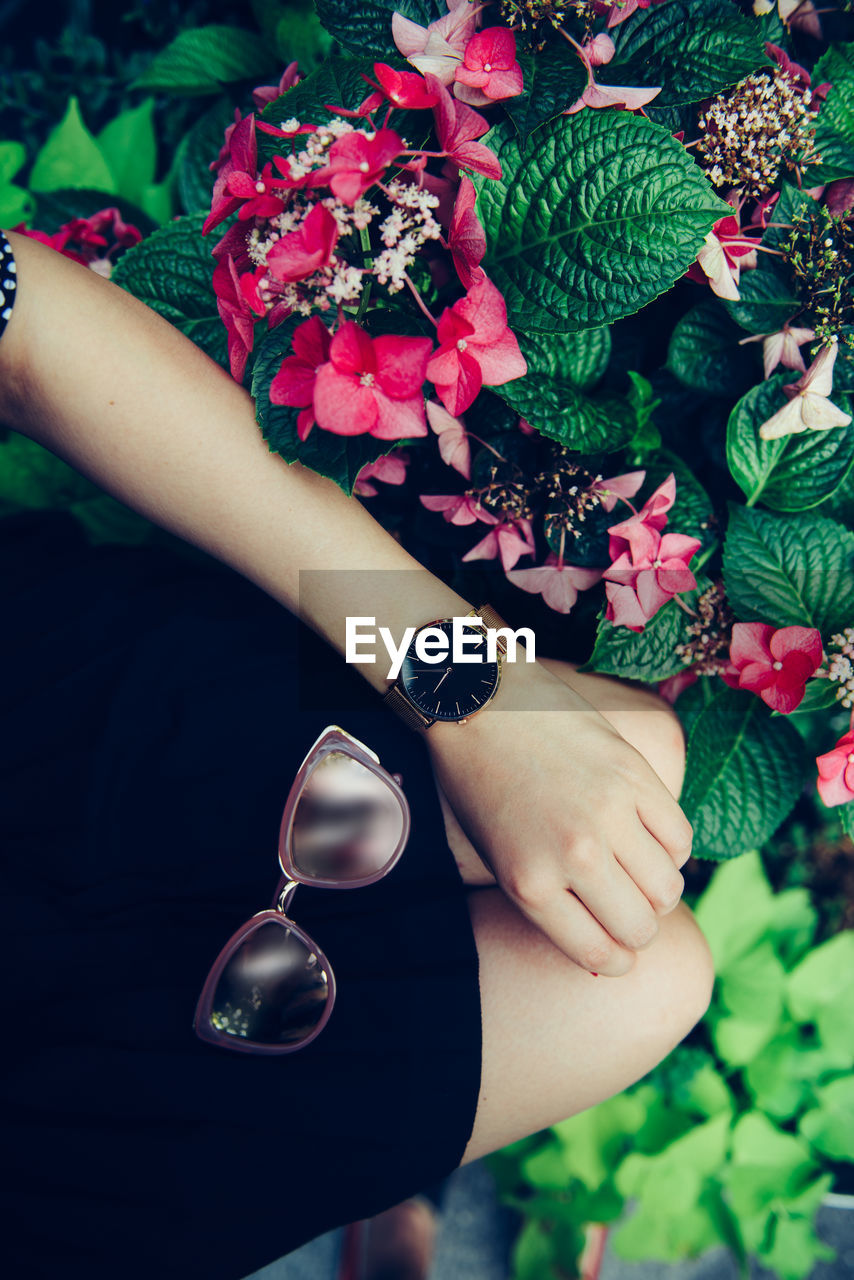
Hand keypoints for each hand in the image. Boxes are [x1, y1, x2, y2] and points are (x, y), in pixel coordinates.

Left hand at [425, 659, 692, 975]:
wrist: (476, 702)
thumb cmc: (477, 783)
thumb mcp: (494, 858)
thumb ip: (546, 905)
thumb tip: (603, 946)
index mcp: (530, 886)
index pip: (601, 956)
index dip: (617, 960)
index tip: (617, 949)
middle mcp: (574, 857)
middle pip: (641, 928)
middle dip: (637, 928)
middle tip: (626, 907)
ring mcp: (609, 814)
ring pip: (669, 888)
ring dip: (658, 888)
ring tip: (638, 870)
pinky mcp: (634, 775)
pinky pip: (680, 837)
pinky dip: (671, 847)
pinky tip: (648, 836)